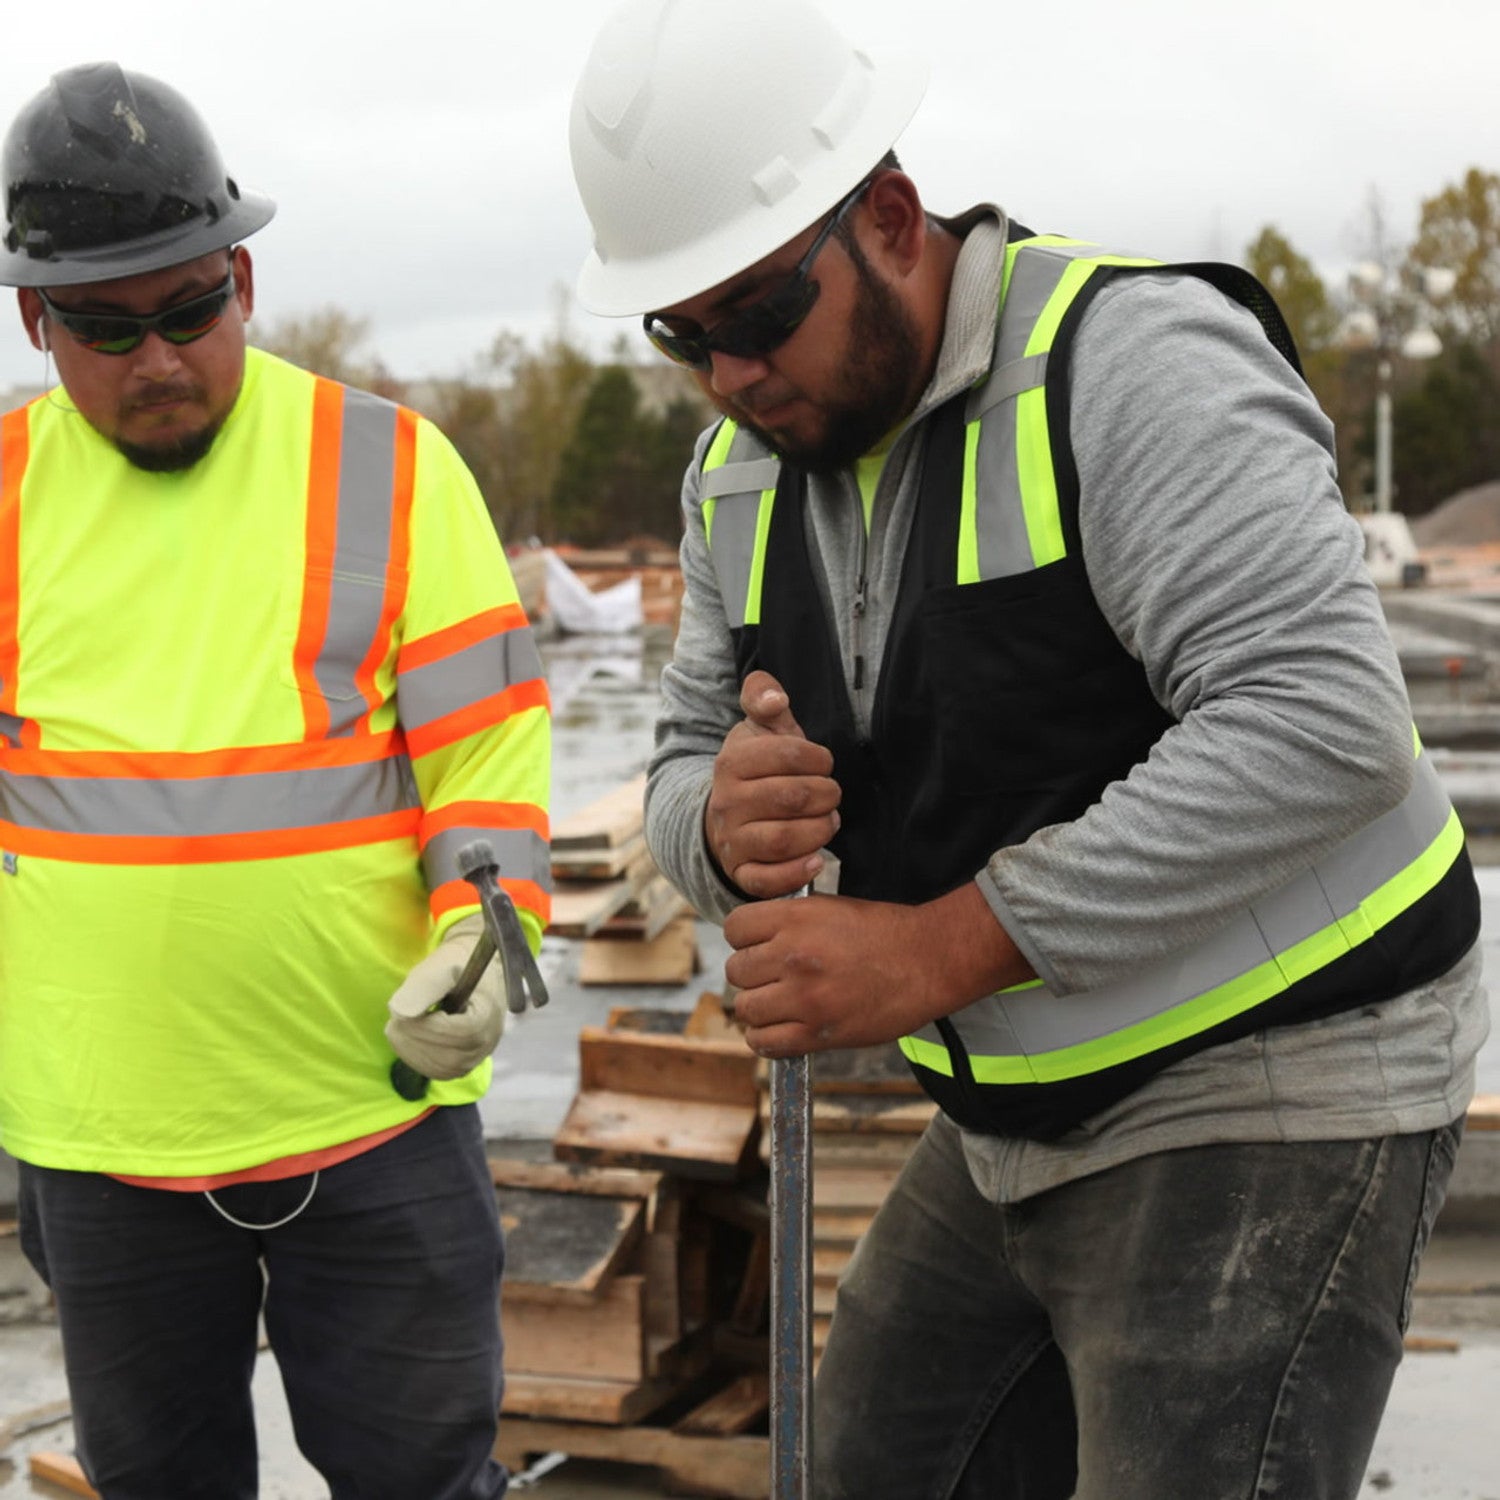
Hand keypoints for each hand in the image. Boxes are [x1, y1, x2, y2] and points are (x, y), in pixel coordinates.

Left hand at [385, 914, 506, 1079]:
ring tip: (399, 1026)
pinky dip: (416, 1059)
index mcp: (488, 1014)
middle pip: (449, 1056)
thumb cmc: (455, 967)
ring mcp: (477, 1057)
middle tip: (394, 1021)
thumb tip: (399, 1012)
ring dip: (411, 1050)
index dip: (424, 1028)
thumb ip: (423, 985)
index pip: (459, 1034)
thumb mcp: (441, 966)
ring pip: (441, 1068)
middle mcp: (488, 1042)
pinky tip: (407, 1038)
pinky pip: (438, 1072)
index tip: (400, 1014)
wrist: (470, 974)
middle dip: (414, 1040)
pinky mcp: (463, 1066)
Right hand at [706, 670, 840, 898]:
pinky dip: (796, 873)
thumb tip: (774, 698)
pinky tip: (817, 860)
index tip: (824, 763)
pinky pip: (766, 881)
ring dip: (819, 831)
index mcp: (731, 762)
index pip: (787, 754)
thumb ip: (762, 696)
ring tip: (829, 822)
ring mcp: (731, 841)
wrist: (725, 817)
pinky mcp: (741, 873)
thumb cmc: (757, 769)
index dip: (818, 758)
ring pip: (782, 840)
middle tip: (832, 794)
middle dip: (826, 795)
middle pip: (791, 798)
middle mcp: (726, 803)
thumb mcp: (758, 729)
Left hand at [724, 884, 1033, 1057]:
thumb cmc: (883, 932)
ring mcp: (804, 998)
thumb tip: (753, 939)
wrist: (928, 962)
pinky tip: (779, 1029)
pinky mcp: (818, 1033)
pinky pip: (765, 1042)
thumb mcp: (830, 909)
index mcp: (796, 919)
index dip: (744, 937)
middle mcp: (793, 956)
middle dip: (751, 974)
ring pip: (746, 1008)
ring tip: (778, 1004)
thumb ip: (788, 922)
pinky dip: (765, 1038)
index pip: (735, 928)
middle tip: (772, 977)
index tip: (757, 945)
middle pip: (736, 971)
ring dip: (758, 1007)